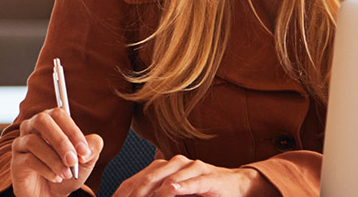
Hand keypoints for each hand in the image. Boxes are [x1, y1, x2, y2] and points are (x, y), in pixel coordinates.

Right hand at [11, 107, 102, 195]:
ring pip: (34, 141)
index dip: (73, 131)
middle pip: (41, 120)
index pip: (59, 114)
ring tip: (66, 174)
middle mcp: (32, 128)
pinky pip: (29, 160)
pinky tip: (56, 178)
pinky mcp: (16, 162)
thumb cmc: (65, 172)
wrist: (50, 195)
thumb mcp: (85, 162)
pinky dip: (46, 170)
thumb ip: (92, 149)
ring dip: (54, 160)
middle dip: (60, 141)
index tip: (84, 152)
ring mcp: (21, 144)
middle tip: (73, 160)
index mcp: (50, 122)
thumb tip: (87, 148)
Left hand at [110, 155, 272, 196]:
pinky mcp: (207, 176)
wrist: (235, 185)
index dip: (123, 193)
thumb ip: (156, 195)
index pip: (135, 181)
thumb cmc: (203, 191)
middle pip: (147, 179)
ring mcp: (191, 168)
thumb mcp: (175, 194)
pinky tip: (172, 190)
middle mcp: (174, 164)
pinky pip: (192, 182)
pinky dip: (181, 187)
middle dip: (134, 194)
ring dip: (154, 193)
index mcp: (161, 168)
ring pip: (167, 180)